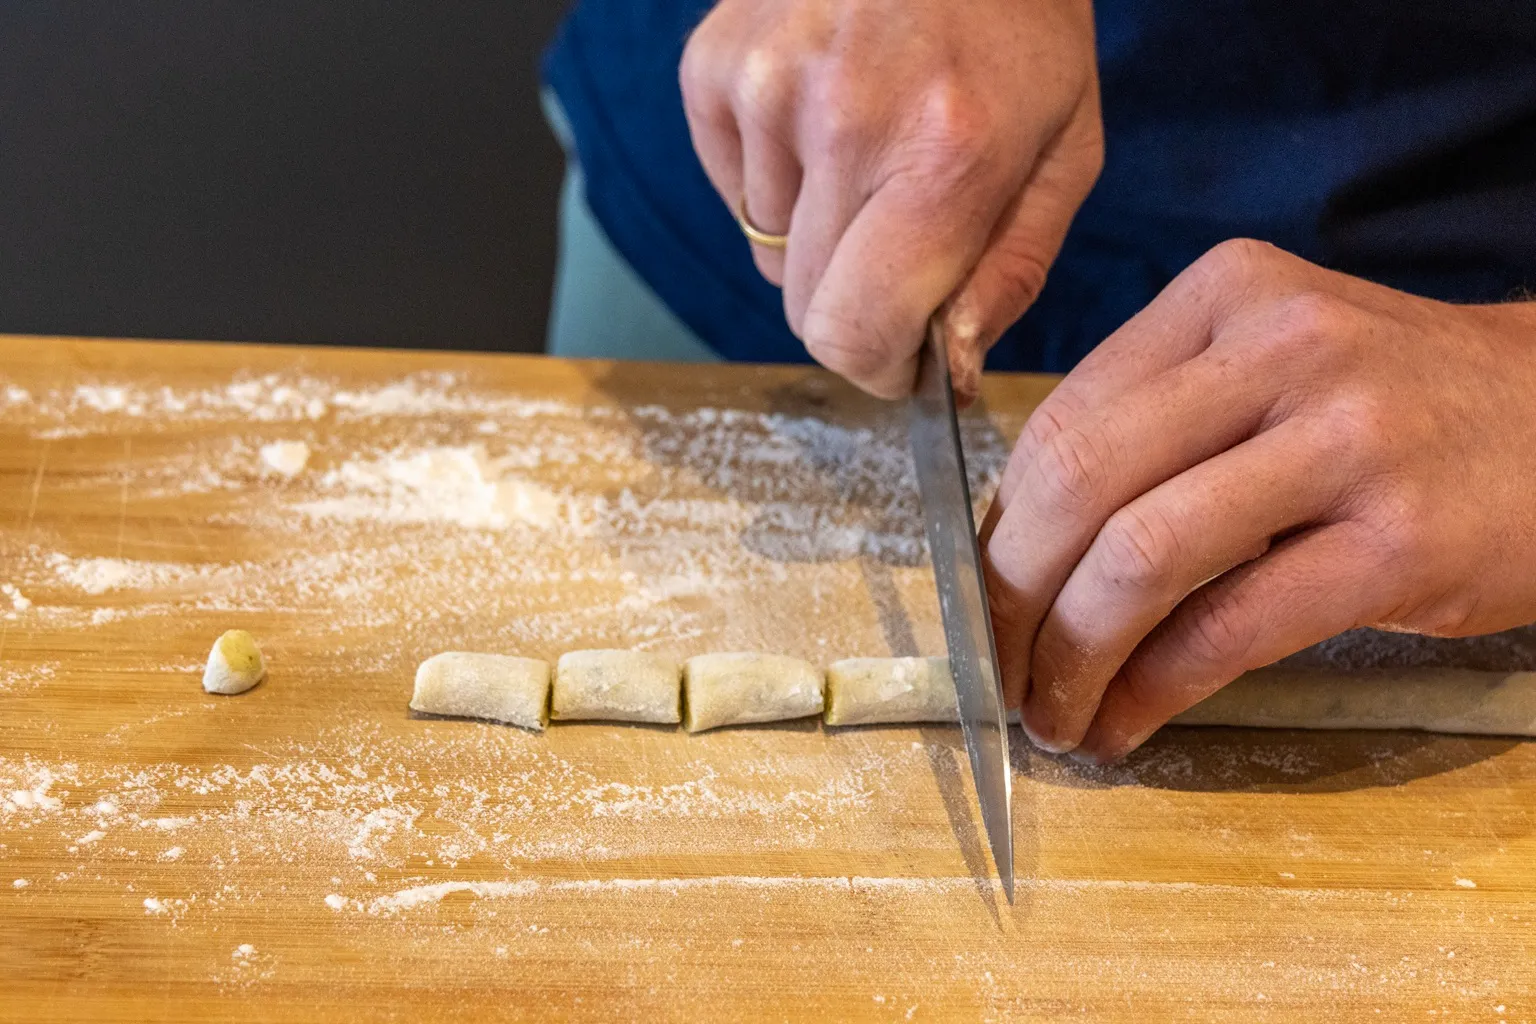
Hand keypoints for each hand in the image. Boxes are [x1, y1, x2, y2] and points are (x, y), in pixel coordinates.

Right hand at [680, 0, 1101, 401]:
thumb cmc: (1019, 26)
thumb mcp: (1064, 152)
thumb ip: (1009, 273)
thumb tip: (950, 370)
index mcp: (944, 157)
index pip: (852, 333)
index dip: (877, 365)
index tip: (901, 357)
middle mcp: (842, 120)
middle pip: (803, 307)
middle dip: (854, 301)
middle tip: (899, 242)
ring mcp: (764, 86)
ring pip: (768, 250)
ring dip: (817, 233)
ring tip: (869, 151)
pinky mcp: (714, 66)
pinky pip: (734, 191)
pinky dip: (776, 179)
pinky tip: (824, 118)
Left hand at [980, 239, 1535, 761]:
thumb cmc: (1395, 408)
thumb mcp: (1273, 365)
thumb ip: (1155, 422)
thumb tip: (1019, 540)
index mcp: (1225, 296)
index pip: (1061, 419)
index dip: (999, 528)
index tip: (984, 597)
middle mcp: (1279, 348)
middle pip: (1080, 482)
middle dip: (1011, 597)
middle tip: (997, 669)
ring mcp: (1345, 439)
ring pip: (1141, 557)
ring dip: (1072, 655)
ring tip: (1054, 713)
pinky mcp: (1397, 540)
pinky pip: (1228, 627)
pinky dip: (1154, 690)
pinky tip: (1128, 722)